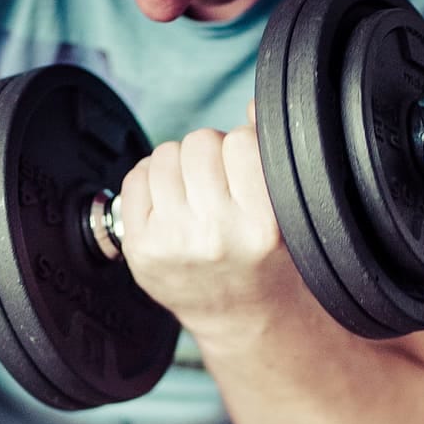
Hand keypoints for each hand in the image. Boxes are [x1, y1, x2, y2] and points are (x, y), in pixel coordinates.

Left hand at [118, 109, 300, 345]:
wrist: (240, 318)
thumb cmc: (266, 262)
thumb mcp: (287, 215)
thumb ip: (273, 157)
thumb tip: (254, 104)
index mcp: (261, 226)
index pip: (241, 142)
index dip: (243, 148)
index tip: (246, 170)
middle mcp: (215, 235)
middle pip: (200, 143)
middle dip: (211, 155)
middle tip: (219, 184)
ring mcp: (173, 242)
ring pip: (165, 155)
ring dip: (180, 166)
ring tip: (195, 196)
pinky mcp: (141, 248)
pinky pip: (136, 178)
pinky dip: (152, 182)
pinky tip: (171, 205)